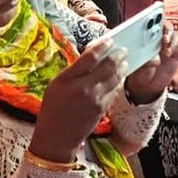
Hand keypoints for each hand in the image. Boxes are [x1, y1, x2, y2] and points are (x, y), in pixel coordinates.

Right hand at [28, 38, 127, 162]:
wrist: (57, 138)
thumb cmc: (53, 109)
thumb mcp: (56, 85)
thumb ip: (74, 70)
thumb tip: (92, 54)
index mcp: (67, 79)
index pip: (90, 57)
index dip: (102, 46)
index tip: (110, 40)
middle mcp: (82, 88)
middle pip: (107, 66)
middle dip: (118, 55)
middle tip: (123, 50)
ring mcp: (95, 99)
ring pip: (115, 77)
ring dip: (122, 67)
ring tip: (124, 61)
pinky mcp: (103, 108)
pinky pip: (115, 90)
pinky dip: (119, 81)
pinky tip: (120, 76)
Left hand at [124, 20, 177, 104]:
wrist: (150, 85)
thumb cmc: (142, 73)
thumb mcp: (141, 68)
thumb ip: (148, 62)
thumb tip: (156, 59)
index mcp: (148, 40)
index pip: (154, 27)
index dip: (157, 26)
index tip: (156, 29)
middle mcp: (160, 40)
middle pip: (167, 29)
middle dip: (167, 33)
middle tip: (164, 40)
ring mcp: (171, 46)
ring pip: (176, 36)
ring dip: (173, 42)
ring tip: (168, 53)